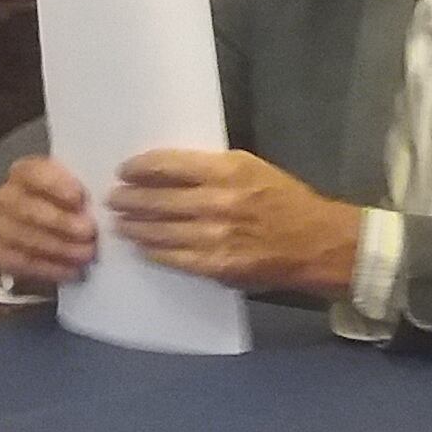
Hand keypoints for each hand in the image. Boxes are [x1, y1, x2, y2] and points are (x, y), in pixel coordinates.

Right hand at [0, 153, 98, 288]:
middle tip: (89, 232)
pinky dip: (48, 268)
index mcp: (24, 172)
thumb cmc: (67, 202)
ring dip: (58, 248)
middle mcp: (5, 197)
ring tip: (86, 254)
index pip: (32, 173)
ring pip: (24, 238)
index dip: (54, 184)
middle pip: (27, 209)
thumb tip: (103, 200)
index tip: (78, 197)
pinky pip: (20, 263)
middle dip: (60, 222)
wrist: (40, 225)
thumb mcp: (76, 186)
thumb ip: (82, 190)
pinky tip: (71, 271)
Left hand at [105, 148, 364, 297]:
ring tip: (121, 223)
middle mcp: (218, 202)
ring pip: (159, 230)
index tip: (125, 171)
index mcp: (228, 171)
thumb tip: (169, 172)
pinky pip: (173, 258)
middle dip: (129, 199)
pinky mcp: (216, 266)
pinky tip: (142, 247)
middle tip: (114, 199)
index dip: (139, 168)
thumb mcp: (254, 169)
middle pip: (157, 199)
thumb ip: (213, 170)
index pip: (168, 166)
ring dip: (134, 226)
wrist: (317, 243)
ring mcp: (215, 237)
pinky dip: (152, 251)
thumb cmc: (286, 201)